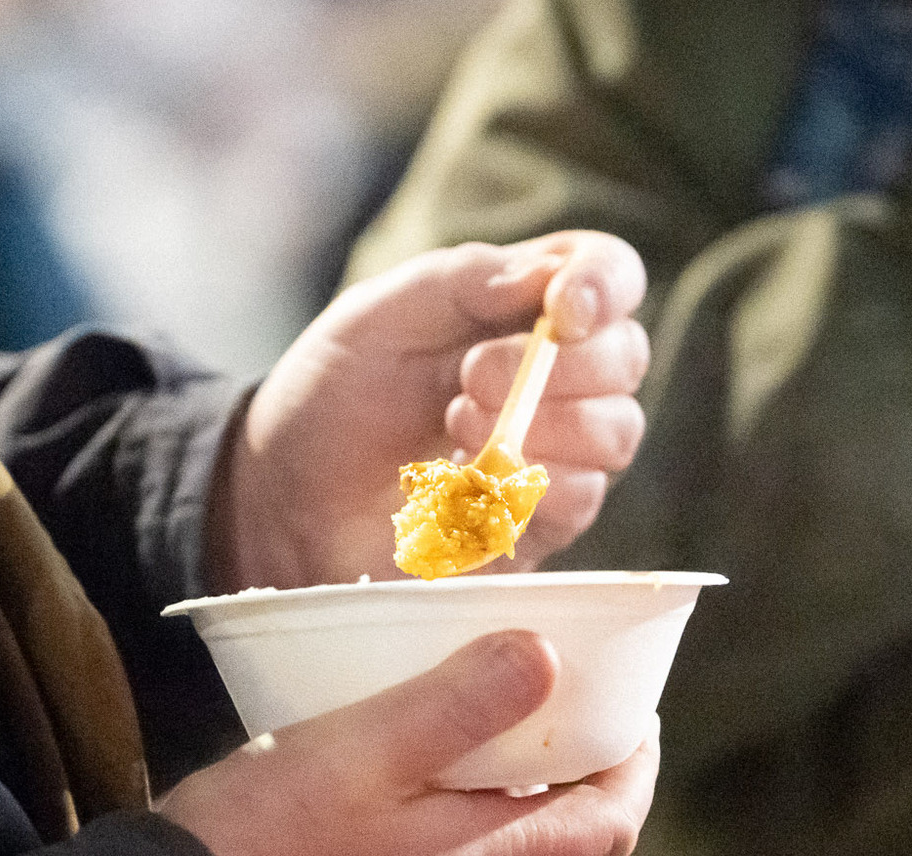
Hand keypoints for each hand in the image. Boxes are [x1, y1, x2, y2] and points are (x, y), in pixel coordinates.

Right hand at [156, 631, 655, 855]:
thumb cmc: (262, 839)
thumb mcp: (361, 746)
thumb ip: (459, 704)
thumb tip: (548, 660)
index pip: (604, 829)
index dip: (633, 773)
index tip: (631, 723)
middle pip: (528, 849)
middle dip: (535, 784)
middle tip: (506, 716)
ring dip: (454, 823)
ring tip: (407, 757)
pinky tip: (342, 832)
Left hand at [209, 231, 648, 590]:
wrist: (285, 497)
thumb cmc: (333, 397)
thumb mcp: (379, 313)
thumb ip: (464, 279)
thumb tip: (552, 274)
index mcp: (524, 309)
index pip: (611, 276)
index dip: (605, 284)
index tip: (563, 309)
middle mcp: (558, 378)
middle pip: (626, 357)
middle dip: (555, 364)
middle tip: (468, 377)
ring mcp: (556, 454)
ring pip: (615, 432)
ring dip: (540, 426)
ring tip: (455, 426)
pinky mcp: (539, 524)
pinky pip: (578, 500)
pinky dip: (525, 485)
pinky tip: (460, 482)